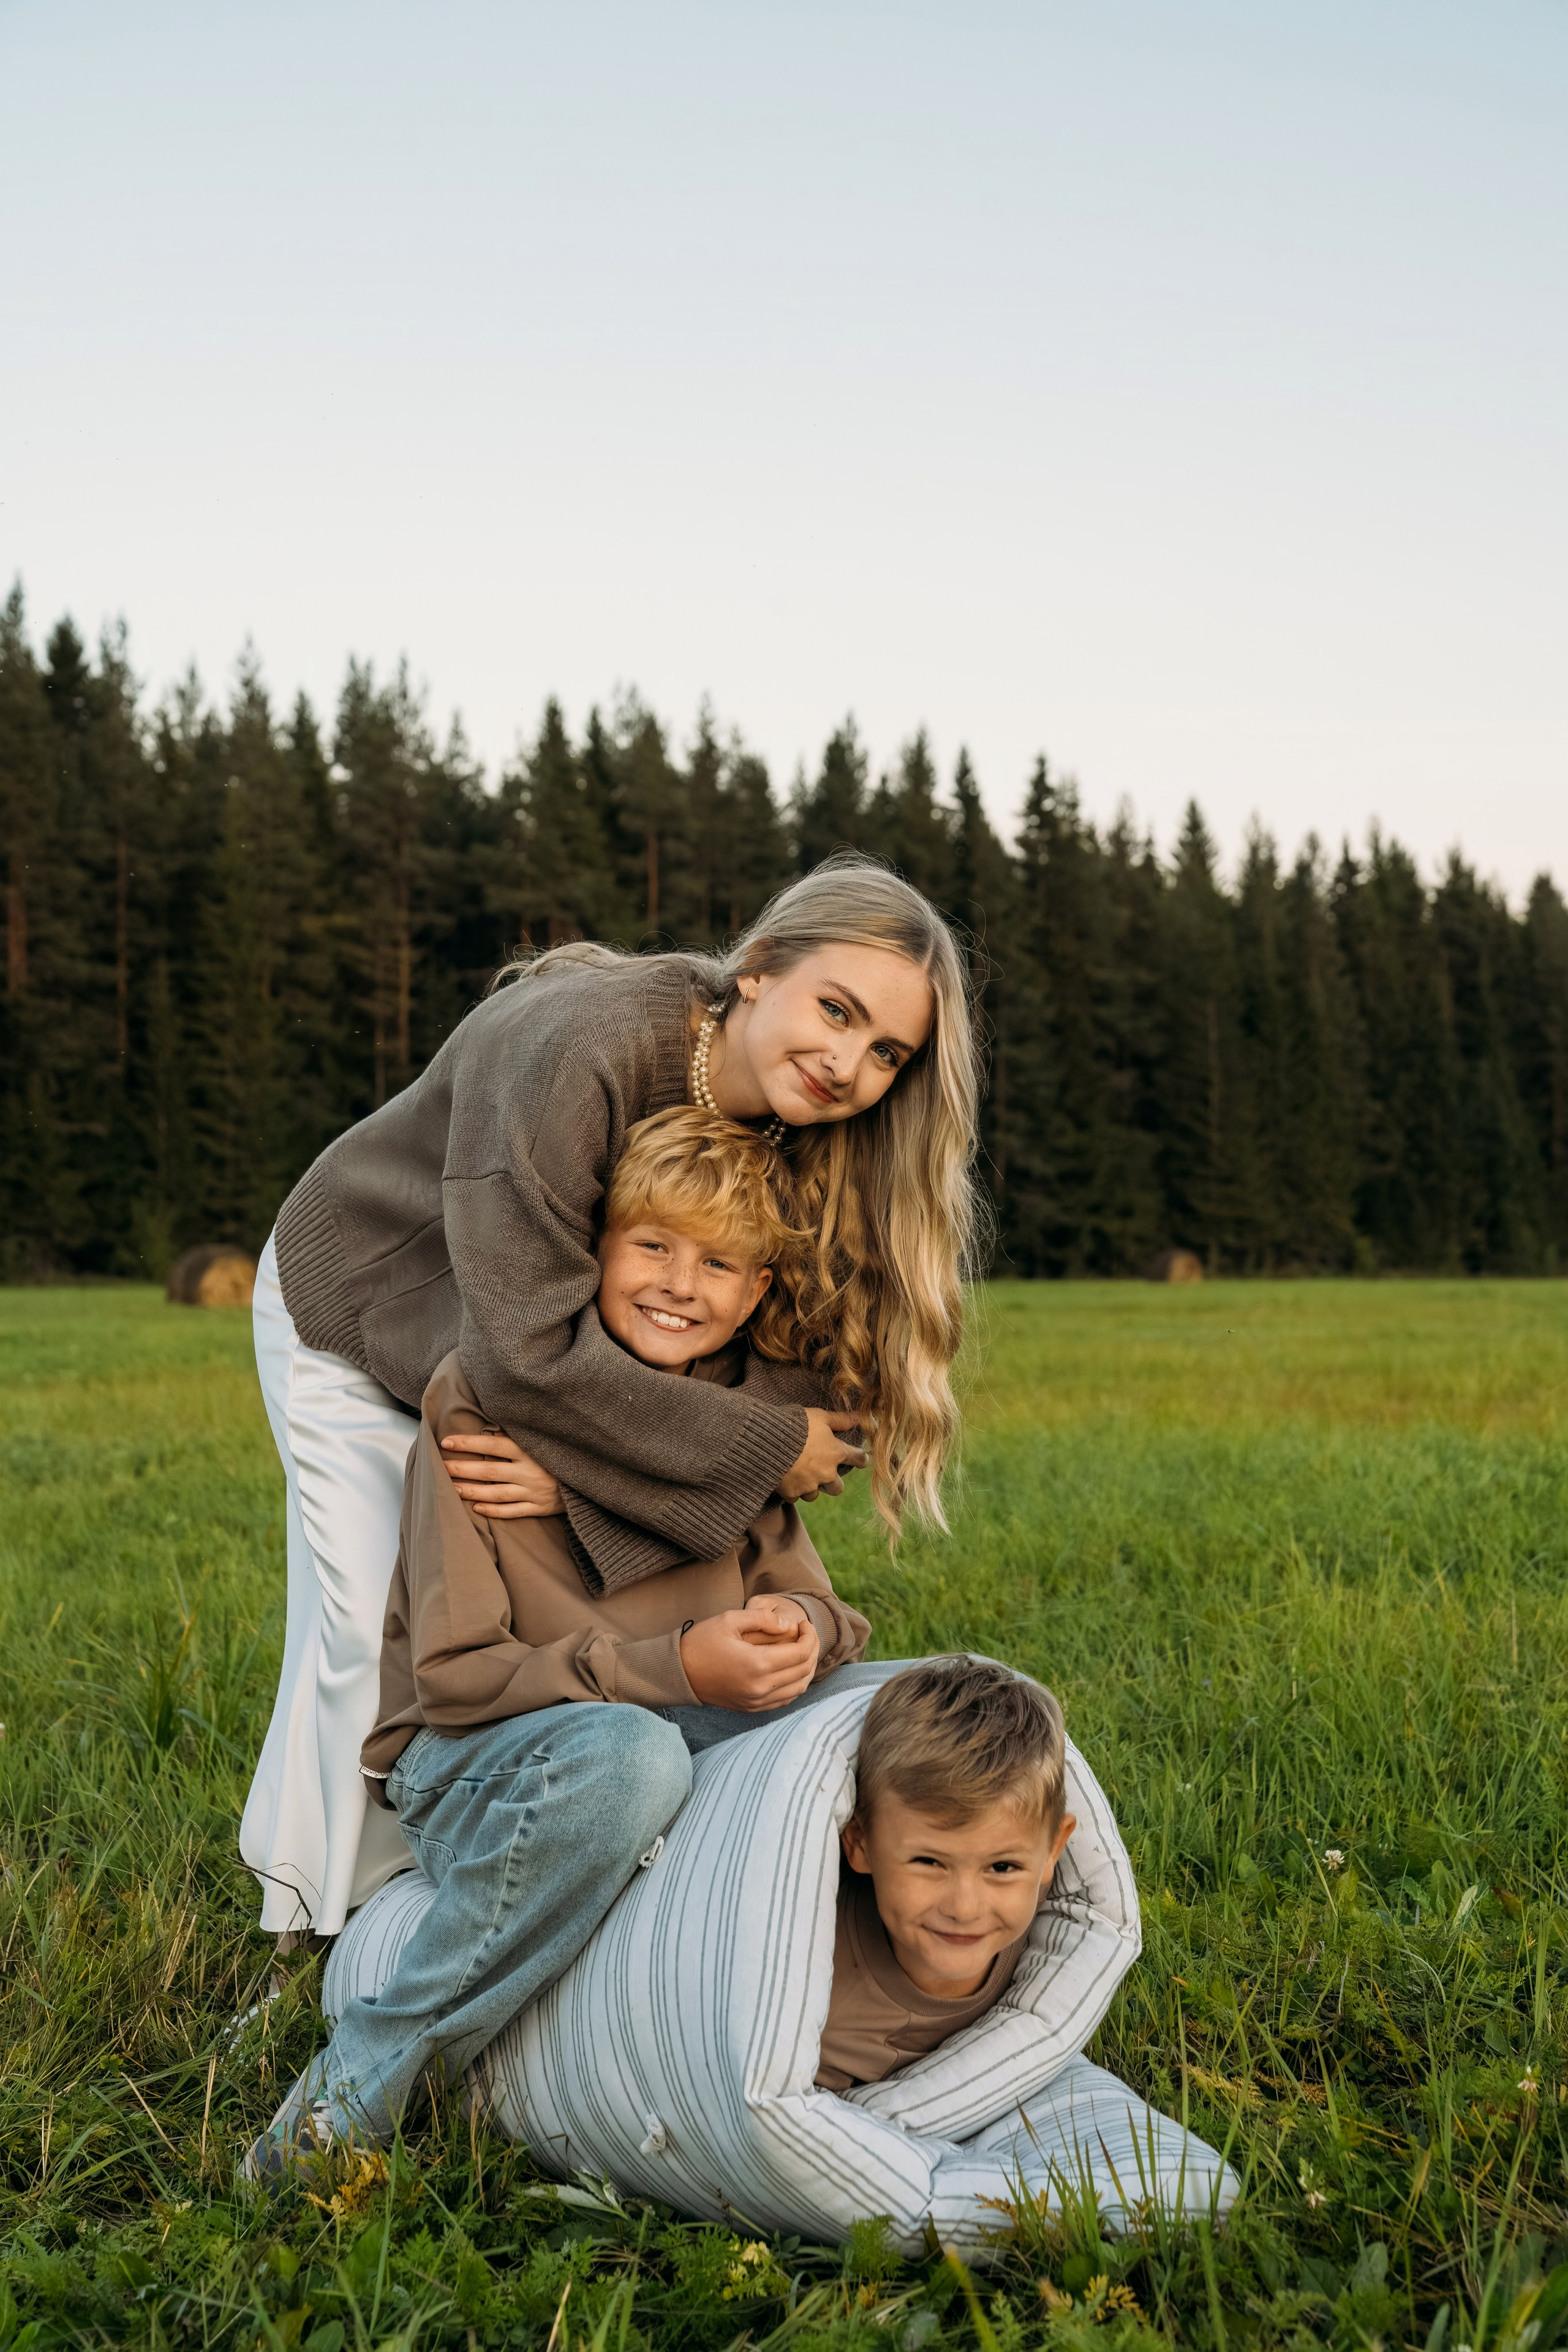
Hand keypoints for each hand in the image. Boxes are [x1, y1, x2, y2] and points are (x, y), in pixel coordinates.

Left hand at [440, 1430, 564, 1517]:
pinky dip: (494, 1511)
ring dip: (472, 1491)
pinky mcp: (540, 1508)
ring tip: (452, 1488)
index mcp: (530, 1451)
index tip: (447, 1442)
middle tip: (441, 1467)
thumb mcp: (543, 1440)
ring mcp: (534, 1492)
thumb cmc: (561, 1455)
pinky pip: (512, 1512)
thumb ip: (519, 1436)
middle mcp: (530, 1472)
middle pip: (490, 1470)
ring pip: (497, 1494)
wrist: (590, 1477)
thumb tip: (488, 1428)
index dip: (469, 1443)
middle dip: (463, 1469)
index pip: (493, 1444)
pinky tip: (476, 1508)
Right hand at [680, 1601, 820, 1709]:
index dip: (810, 1636)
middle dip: (812, 1649)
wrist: (680, 1672)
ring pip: (799, 1688)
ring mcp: (757, 1701)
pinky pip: (785, 1699)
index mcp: (757, 1664)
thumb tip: (789, 1625)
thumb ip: (763, 1618)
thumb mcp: (730, 1619)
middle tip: (807, 1634)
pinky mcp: (752, 1708)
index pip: (801, 1653)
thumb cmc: (703, 1642)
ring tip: (802, 1650)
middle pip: (804, 1671)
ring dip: (807, 1668)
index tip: (804, 1624)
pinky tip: (791, 1668)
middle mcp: (761, 1687)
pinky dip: (795, 1683)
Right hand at [778, 1409, 866, 1503]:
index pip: (857, 1459)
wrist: (767, 1439)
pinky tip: (787, 1479)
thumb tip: (859, 1417)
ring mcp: (809, 1485)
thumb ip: (840, 1419)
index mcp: (836, 1453)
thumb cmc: (795, 1424)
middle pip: (838, 1488)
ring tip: (801, 1475)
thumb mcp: (819, 1416)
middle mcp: (826, 1473)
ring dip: (811, 1487)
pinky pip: (795, 1497)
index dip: (860, 1459)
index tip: (861, 1459)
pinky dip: (793, 1490)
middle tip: (822, 1472)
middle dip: (832, 1482)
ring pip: (815, 1495)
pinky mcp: (791, 1492)